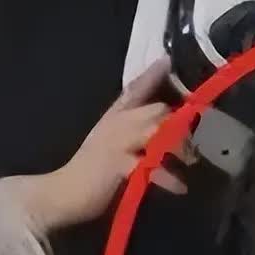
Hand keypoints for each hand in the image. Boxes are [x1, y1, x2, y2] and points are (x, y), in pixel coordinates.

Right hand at [28, 56, 195, 230]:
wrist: (63, 193)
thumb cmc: (88, 172)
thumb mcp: (108, 144)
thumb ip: (130, 132)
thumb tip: (159, 130)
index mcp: (113, 117)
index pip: (134, 89)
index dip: (152, 75)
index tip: (167, 60)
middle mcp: (116, 123)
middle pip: (157, 110)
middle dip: (178, 125)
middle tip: (192, 145)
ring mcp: (117, 142)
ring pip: (157, 131)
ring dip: (178, 147)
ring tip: (189, 162)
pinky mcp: (119, 164)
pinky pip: (152, 165)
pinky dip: (168, 177)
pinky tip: (179, 187)